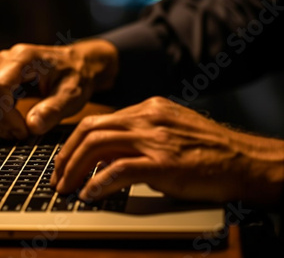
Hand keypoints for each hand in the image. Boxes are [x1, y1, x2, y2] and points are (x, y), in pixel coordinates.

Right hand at [0, 40, 117, 138]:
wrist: (79, 65)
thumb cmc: (77, 76)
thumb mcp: (72, 95)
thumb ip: (53, 110)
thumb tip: (32, 127)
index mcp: (24, 58)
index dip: (5, 114)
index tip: (23, 131)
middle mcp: (8, 60)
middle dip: (1, 121)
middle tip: (23, 135)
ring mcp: (2, 69)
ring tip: (21, 133)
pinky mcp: (2, 80)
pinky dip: (0, 117)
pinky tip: (17, 126)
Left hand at [52, 96, 283, 206]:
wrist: (246, 161)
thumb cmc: (209, 151)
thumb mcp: (169, 133)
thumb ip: (137, 138)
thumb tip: (103, 158)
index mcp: (148, 109)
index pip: (98, 121)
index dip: (74, 143)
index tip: (64, 161)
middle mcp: (148, 118)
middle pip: (91, 130)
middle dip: (66, 155)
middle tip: (57, 177)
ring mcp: (156, 139)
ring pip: (98, 146)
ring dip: (75, 169)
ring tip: (66, 188)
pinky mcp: (165, 163)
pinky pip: (120, 170)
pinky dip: (98, 183)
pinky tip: (89, 194)